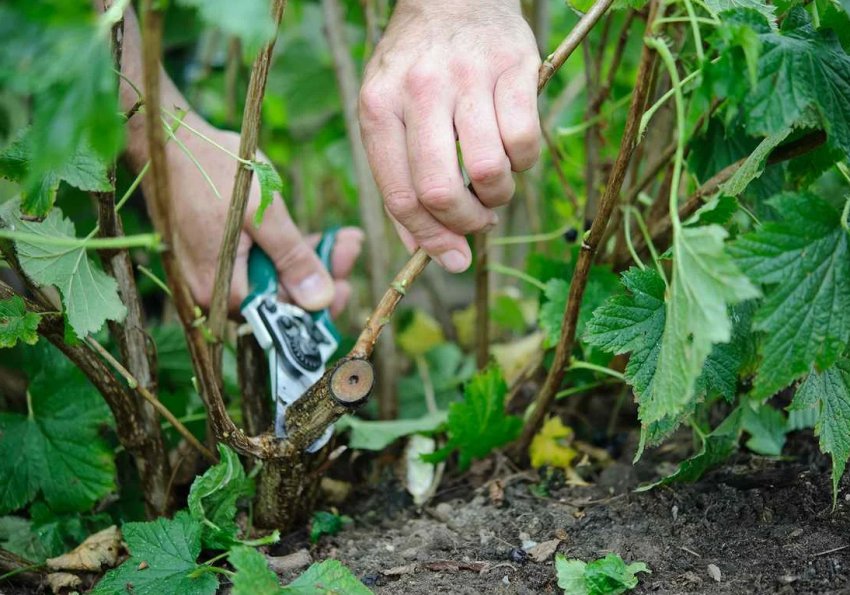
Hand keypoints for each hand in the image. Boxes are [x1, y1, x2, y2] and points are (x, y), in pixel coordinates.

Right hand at [161, 118, 362, 314]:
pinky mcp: (218, 256)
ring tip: (344, 238)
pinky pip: (259, 263)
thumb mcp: (264, 213)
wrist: (170, 139)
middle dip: (320, 275)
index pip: (280, 314)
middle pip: (280, 297)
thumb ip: (293, 260)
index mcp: (222, 290)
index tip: (349, 285)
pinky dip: (287, 252)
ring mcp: (214, 274)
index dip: (319, 303)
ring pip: (273, 279)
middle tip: (351, 248)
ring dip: (309, 260)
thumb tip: (321, 301)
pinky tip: (317, 236)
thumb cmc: (213, 170)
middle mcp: (214, 291)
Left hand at [359, 0, 540, 272]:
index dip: (430, 239)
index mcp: (378, 107)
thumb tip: (426, 252)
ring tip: (494, 186)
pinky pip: (525, 142)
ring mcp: (468, 75)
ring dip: (497, 196)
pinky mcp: (514, 66)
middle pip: (442, 190)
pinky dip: (524, 164)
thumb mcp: (388, 114)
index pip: (401, 195)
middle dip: (465, 224)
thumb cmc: (417, 68)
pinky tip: (513, 154)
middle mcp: (419, 89)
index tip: (453, 258)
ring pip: (488, 171)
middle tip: (478, 222)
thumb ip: (399, 180)